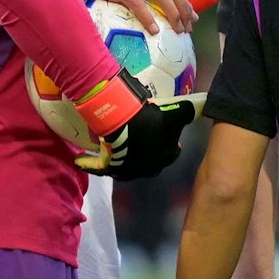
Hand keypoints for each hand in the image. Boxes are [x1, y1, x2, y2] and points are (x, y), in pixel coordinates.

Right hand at [74, 71, 206, 179]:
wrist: (126, 123)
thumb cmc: (152, 119)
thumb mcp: (175, 113)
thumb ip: (188, 111)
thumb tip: (197, 107)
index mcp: (164, 158)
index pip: (171, 155)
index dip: (170, 148)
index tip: (170, 141)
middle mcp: (147, 169)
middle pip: (149, 163)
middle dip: (148, 155)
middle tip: (145, 142)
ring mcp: (127, 170)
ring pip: (124, 167)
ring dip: (123, 160)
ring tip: (119, 149)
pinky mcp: (109, 167)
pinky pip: (99, 168)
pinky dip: (91, 164)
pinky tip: (81, 160)